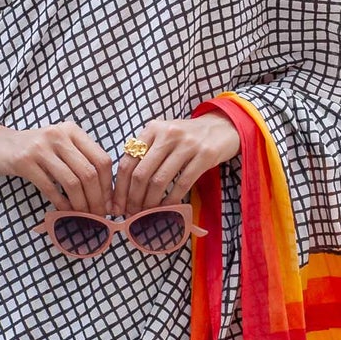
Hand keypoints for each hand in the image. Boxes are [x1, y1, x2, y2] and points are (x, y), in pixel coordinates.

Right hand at [0, 119, 114, 212]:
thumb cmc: (29, 150)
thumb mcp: (57, 147)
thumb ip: (77, 161)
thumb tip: (103, 193)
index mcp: (71, 130)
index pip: (101, 159)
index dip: (108, 185)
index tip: (108, 204)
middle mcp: (58, 135)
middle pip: (89, 172)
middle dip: (97, 199)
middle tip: (98, 216)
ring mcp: (41, 147)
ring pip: (72, 182)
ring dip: (81, 205)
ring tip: (83, 217)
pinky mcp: (24, 161)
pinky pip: (50, 188)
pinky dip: (61, 204)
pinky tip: (64, 212)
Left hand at [113, 115, 241, 213]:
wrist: (223, 127)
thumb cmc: (187, 138)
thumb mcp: (164, 137)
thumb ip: (145, 154)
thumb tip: (124, 190)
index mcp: (152, 129)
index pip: (128, 161)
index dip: (120, 188)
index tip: (117, 206)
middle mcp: (167, 134)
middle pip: (141, 174)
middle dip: (133, 199)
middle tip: (132, 213)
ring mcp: (187, 144)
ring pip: (159, 181)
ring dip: (150, 202)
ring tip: (147, 213)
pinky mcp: (205, 155)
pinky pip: (182, 184)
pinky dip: (171, 200)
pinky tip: (166, 208)